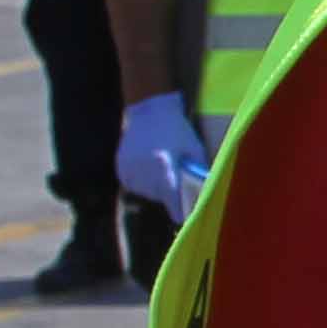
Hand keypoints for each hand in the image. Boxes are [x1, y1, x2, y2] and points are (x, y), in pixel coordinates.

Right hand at [118, 92, 211, 219]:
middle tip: (176, 177)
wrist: (149, 112)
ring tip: (162, 169)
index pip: (172, 200)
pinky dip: (142, 182)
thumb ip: (199, 174)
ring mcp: (129, 169)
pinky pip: (133, 186)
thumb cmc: (178, 131)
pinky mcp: (120, 168)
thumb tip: (206, 197)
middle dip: (170, 193)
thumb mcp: (195, 150)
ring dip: (156, 188)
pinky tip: (149, 168)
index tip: (186, 215)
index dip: (180, 210)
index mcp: (164, 166)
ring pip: (146, 193)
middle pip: (160, 197)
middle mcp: (143, 170)